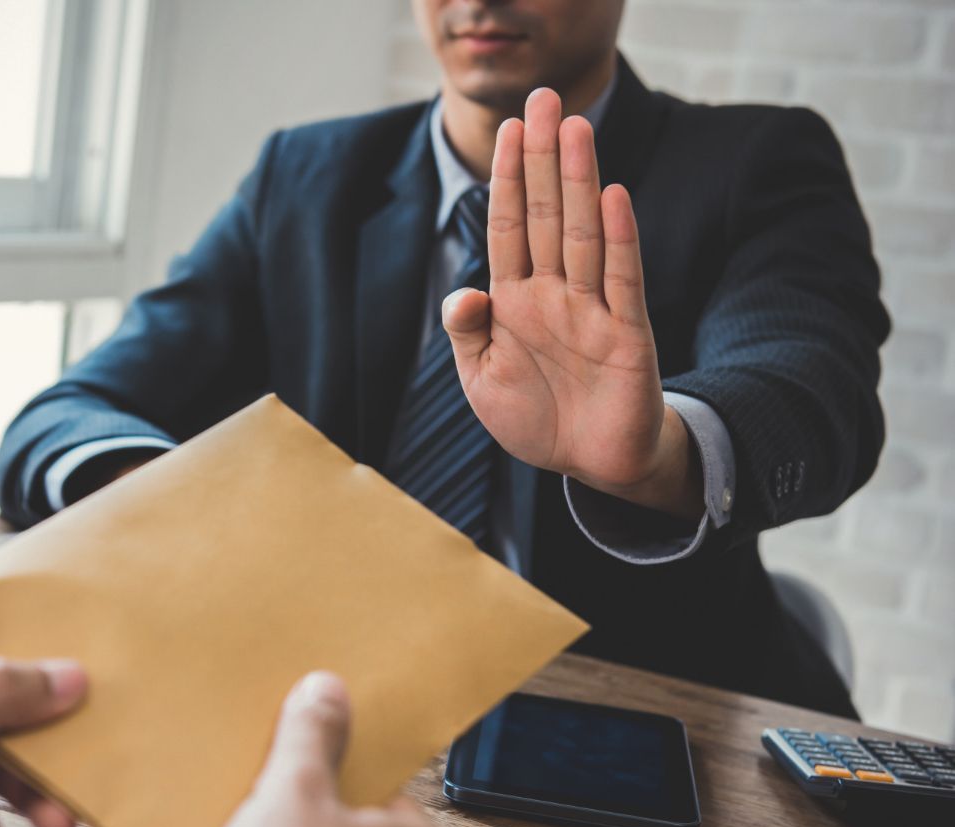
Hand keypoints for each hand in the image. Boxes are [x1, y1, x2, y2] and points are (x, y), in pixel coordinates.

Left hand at [444, 88, 702, 519]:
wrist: (590, 464)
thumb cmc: (535, 419)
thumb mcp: (482, 381)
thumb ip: (468, 335)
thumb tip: (461, 292)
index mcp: (515, 301)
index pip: (509, 228)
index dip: (507, 180)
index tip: (506, 128)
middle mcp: (554, 294)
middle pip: (547, 215)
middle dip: (543, 159)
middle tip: (545, 99)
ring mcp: (592, 310)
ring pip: (583, 234)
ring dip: (579, 181)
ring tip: (575, 128)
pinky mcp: (627, 335)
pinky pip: (623, 280)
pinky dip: (620, 240)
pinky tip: (613, 197)